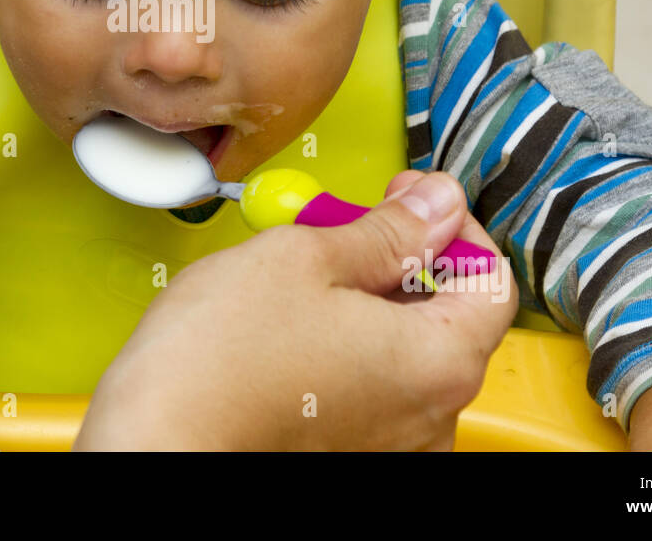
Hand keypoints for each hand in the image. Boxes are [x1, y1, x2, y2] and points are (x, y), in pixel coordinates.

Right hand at [73, 170, 516, 449]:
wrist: (158, 438)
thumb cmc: (218, 362)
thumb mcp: (306, 256)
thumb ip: (388, 228)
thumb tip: (436, 203)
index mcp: (438, 361)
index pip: (493, 279)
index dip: (451, 225)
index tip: (407, 200)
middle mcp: (429, 415)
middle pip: (449, 315)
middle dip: (401, 258)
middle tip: (340, 228)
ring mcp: (390, 443)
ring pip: (405, 348)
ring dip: (368, 300)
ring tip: (304, 275)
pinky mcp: (349, 452)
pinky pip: (371, 384)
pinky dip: (346, 345)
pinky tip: (293, 324)